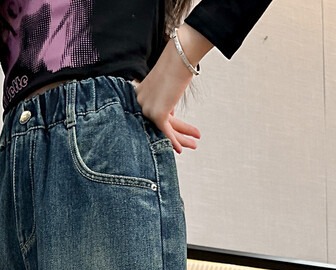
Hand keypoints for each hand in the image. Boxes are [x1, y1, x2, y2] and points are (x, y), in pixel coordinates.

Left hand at [133, 24, 212, 153]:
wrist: (181, 55)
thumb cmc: (177, 64)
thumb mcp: (169, 85)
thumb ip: (165, 101)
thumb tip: (170, 115)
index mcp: (140, 94)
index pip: (156, 114)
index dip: (171, 125)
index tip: (180, 135)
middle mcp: (140, 102)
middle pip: (161, 124)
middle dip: (179, 133)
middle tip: (190, 142)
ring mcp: (147, 108)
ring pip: (166, 129)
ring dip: (183, 138)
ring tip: (195, 145)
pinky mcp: (156, 113)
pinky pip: (166, 132)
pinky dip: (175, 141)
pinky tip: (182, 149)